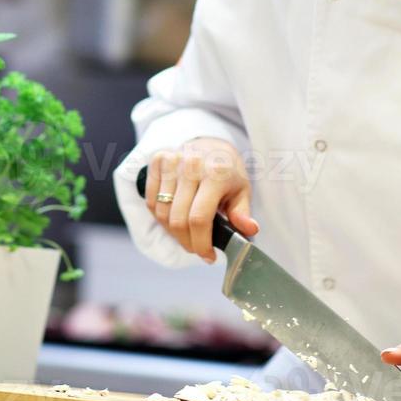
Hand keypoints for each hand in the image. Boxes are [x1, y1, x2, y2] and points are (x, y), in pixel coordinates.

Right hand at [145, 137, 258, 263]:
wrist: (211, 144)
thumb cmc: (227, 172)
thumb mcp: (242, 190)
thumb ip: (242, 212)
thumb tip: (250, 229)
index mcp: (215, 173)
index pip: (199, 219)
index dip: (201, 244)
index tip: (208, 256)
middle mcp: (191, 165)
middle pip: (178, 220)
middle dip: (187, 243)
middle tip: (198, 249)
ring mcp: (172, 161)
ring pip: (162, 213)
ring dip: (173, 232)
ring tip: (187, 234)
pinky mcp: (158, 161)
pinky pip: (151, 201)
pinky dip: (161, 217)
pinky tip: (175, 218)